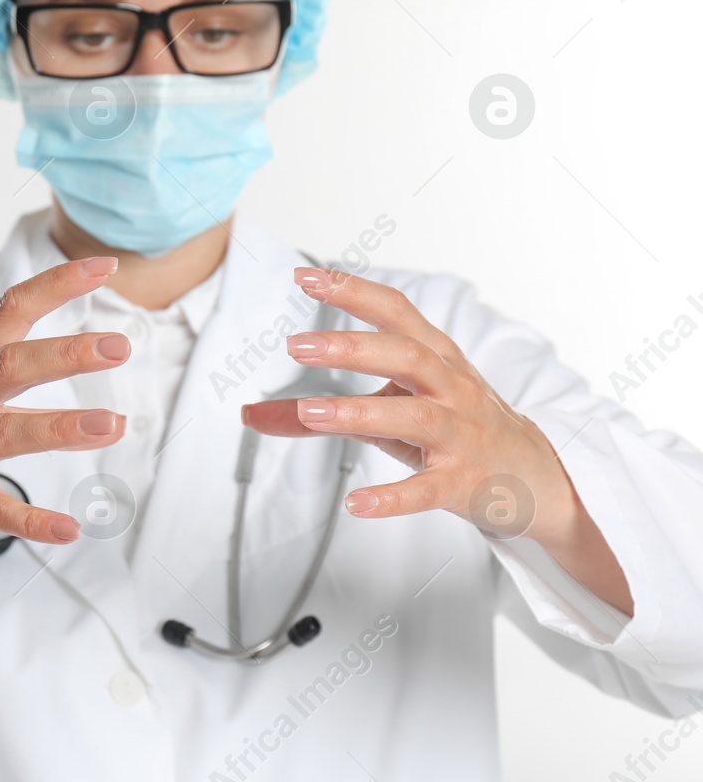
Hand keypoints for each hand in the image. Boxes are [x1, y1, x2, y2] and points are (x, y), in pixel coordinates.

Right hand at [0, 256, 130, 581]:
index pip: (10, 310)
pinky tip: (68, 528)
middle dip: (66, 354)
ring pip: (5, 432)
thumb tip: (107, 401)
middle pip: (10, 366)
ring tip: (112, 425)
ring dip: (59, 427)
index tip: (105, 266)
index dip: (57, 285)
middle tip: (119, 346)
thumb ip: (23, 385)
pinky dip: (31, 520)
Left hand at [241, 267, 630, 612]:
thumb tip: (248, 414)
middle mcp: (452, 389)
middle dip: (351, 347)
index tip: (305, 277)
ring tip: (310, 411)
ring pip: (414, 418)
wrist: (534, 476)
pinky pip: (427, 489)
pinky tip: (356, 504)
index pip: (395, 312)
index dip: (352, 291)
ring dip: (360, 412)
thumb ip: (320, 410)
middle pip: (406, 356)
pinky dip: (392, 497)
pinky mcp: (463, 483)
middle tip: (294, 345)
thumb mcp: (392, 408)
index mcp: (436, 358)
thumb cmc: (454, 428)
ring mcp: (460, 436)